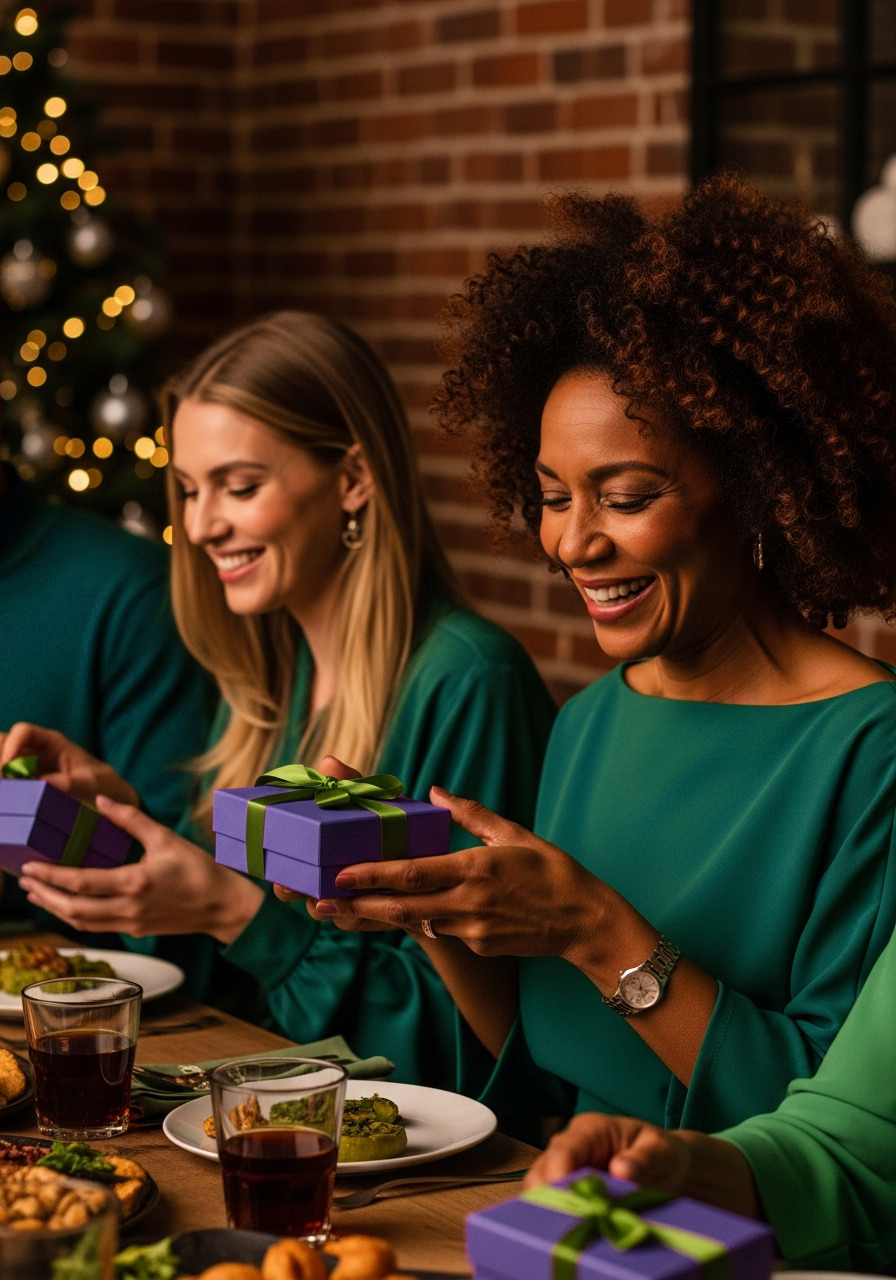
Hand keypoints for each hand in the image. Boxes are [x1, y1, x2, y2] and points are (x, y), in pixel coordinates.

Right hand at [0, 723, 138, 807]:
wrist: (109, 800)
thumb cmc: (103, 785)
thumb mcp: (90, 784)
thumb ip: (67, 783)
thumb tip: (39, 783)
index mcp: (52, 743)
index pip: (23, 732)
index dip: (11, 745)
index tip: (6, 767)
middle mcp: (35, 752)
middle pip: (3, 743)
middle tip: (2, 784)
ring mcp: (27, 768)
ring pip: (2, 762)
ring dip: (0, 774)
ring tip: (5, 795)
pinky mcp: (24, 785)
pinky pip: (7, 782)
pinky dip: (5, 789)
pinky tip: (8, 801)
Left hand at [18, 796, 264, 943]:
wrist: (222, 906)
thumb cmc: (198, 869)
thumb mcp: (166, 837)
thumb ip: (131, 818)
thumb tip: (101, 800)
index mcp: (135, 882)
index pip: (82, 883)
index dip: (51, 876)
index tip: (30, 868)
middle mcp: (128, 908)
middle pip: (73, 909)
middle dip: (45, 896)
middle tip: (25, 882)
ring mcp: (130, 923)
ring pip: (81, 923)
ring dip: (55, 909)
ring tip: (37, 894)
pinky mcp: (134, 930)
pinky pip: (96, 927)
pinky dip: (75, 917)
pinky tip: (66, 904)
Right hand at [270, 756, 395, 929]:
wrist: (430, 855)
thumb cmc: (388, 823)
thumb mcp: (369, 802)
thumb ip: (349, 785)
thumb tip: (327, 762)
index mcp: (320, 858)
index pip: (288, 872)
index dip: (279, 877)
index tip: (277, 875)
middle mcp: (329, 884)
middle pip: (299, 894)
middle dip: (293, 893)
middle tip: (291, 886)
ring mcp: (351, 901)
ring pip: (329, 912)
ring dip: (325, 907)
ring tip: (325, 900)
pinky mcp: (377, 911)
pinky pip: (360, 921)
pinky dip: (358, 916)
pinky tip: (362, 908)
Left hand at [312, 786, 610, 958]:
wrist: (585, 922)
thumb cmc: (554, 871)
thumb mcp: (515, 833)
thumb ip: (471, 814)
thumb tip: (436, 792)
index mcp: (475, 869)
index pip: (413, 872)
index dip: (373, 874)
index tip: (341, 872)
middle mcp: (468, 902)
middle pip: (401, 906)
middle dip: (357, 904)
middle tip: (320, 900)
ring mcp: (473, 929)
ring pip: (415, 921)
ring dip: (376, 918)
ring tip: (339, 912)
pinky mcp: (479, 946)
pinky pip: (441, 931)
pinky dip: (416, 922)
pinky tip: (391, 917)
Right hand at [524, 1113, 761, 1219]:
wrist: (666, 1168)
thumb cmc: (662, 1154)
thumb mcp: (662, 1151)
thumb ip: (644, 1158)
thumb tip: (620, 1169)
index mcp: (590, 1130)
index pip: (564, 1149)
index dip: (559, 1174)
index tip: (566, 1201)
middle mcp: (569, 1148)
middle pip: (541, 1172)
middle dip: (549, 1200)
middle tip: (569, 1226)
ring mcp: (564, 1171)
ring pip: (538, 1193)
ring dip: (551, 1215)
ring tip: (570, 1235)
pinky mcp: (567, 1194)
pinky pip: (550, 1209)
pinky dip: (556, 1224)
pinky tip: (571, 1239)